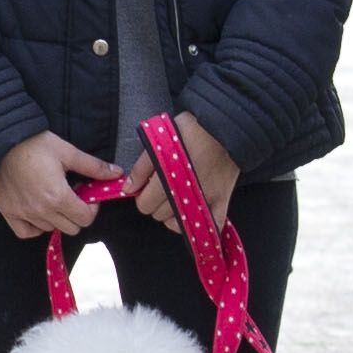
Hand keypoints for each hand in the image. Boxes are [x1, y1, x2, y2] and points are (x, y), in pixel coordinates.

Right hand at [0, 133, 117, 242]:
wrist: (0, 142)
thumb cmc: (34, 145)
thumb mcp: (67, 152)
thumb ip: (93, 166)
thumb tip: (117, 173)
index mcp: (59, 197)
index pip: (85, 219)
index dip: (91, 208)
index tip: (86, 194)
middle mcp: (42, 211)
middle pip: (71, 228)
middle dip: (76, 214)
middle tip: (71, 196)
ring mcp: (24, 214)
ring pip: (51, 229)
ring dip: (57, 218)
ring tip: (53, 198)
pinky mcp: (9, 213)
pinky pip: (27, 232)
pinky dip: (36, 227)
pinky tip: (38, 212)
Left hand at [126, 116, 240, 234]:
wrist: (225, 126)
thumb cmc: (191, 130)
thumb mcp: (160, 141)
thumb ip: (141, 167)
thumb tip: (128, 189)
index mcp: (168, 177)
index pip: (144, 205)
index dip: (142, 196)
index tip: (148, 187)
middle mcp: (186, 192)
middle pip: (159, 215)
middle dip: (157, 203)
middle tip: (164, 188)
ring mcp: (206, 199)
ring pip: (179, 223)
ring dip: (174, 214)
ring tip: (178, 198)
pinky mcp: (223, 200)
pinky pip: (210, 226)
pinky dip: (201, 225)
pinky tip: (194, 215)